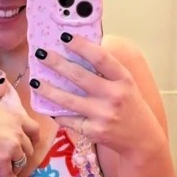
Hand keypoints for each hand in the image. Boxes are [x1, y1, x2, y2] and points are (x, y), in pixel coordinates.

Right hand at [0, 83, 39, 176]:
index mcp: (16, 118)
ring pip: (21, 162)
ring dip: (16, 167)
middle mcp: (17, 133)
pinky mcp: (1, 162)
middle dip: (23, 153)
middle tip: (16, 157)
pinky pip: (9, 175)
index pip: (34, 130)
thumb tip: (2, 85)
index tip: (30, 142)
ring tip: (10, 170)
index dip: (33, 138)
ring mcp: (11, 148)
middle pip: (28, 148)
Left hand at [30, 35, 166, 158]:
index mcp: (123, 79)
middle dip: (56, 63)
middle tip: (40, 54)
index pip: (100, 58)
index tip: (64, 37)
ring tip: (34, 81)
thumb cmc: (130, 105)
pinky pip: (68, 119)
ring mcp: (102, 115)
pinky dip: (56, 112)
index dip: (81, 46)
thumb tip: (78, 48)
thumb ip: (107, 69)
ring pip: (67, 100)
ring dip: (47, 89)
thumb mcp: (126, 84)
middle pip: (79, 76)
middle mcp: (114, 96)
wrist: (142, 139)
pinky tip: (45, 104)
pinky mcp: (93, 132)